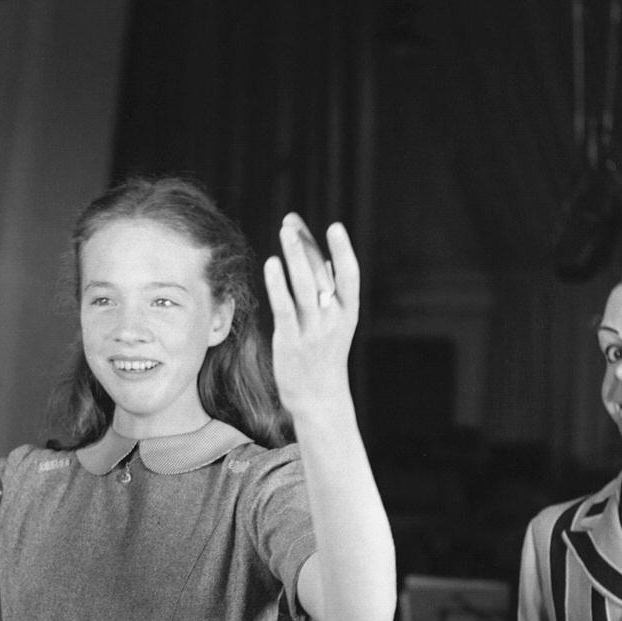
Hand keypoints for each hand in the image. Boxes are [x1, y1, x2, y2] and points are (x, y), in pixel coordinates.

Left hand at [262, 214, 358, 421]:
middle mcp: (333, 319)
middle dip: (306, 244)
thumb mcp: (335, 324)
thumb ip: (330, 292)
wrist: (319, 399)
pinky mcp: (291, 341)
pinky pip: (285, 308)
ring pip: (304, 285)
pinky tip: (272, 264)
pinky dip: (279, 284)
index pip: (350, 275)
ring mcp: (313, 330)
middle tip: (291, 221)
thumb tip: (324, 258)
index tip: (333, 226)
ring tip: (284, 231)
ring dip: (295, 255)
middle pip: (321, 273)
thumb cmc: (324, 357)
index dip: (343, 250)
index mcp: (348, 312)